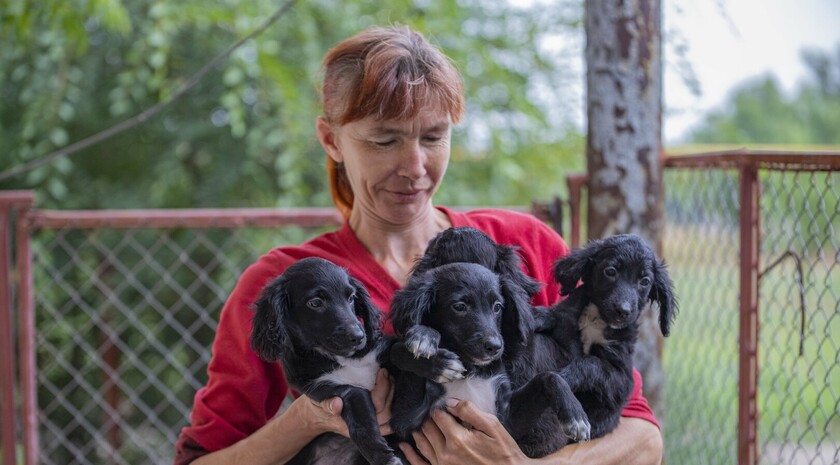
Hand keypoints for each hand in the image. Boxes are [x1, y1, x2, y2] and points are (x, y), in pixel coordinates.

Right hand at [294, 368, 394, 437]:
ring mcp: (368, 424)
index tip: (381, 372)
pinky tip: (391, 387)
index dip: (382, 390)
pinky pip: (387, 417)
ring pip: (389, 416)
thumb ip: (327, 404)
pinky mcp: (371, 419)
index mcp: (352, 423)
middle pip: (386, 414)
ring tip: (389, 376)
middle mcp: (363, 425)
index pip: (376, 409)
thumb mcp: (319, 403)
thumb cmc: (318, 407)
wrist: (316, 414)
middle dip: (389, 390)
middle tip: (385, 372)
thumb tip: (337, 403)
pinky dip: (392, 404)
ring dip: (392, 395)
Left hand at [400, 399, 530, 464]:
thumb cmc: (504, 451)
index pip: (437, 415)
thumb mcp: (492, 426)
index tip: (439, 402)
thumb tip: (450, 402)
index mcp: (458, 438)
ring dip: (418, 430)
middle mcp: (446, 453)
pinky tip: (404, 446)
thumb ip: (469, 411)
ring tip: (418, 421)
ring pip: (421, 442)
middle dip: (427, 417)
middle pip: (427, 427)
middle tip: (428, 410)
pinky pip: (420, 464)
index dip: (437, 406)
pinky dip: (410, 454)